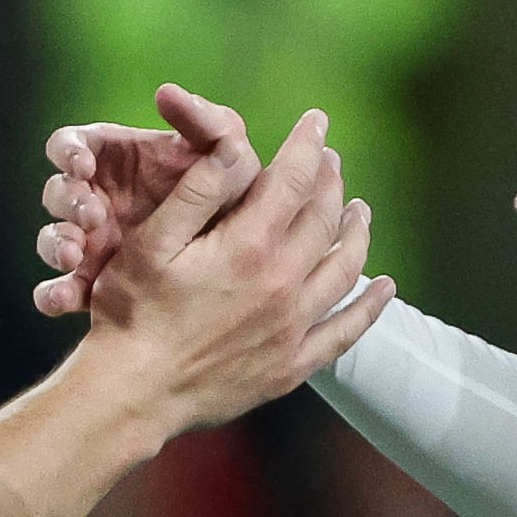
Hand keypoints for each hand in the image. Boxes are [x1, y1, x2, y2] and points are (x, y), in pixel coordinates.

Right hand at [35, 85, 246, 317]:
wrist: (231, 265)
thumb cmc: (223, 196)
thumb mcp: (220, 160)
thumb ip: (204, 122)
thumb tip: (167, 92)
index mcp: (111, 162)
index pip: (70, 147)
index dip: (69, 153)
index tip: (83, 166)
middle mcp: (93, 199)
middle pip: (58, 193)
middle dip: (69, 203)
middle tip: (93, 216)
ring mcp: (90, 243)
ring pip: (53, 240)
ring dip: (57, 245)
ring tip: (74, 256)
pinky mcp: (91, 284)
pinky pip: (57, 290)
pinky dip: (54, 295)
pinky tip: (62, 300)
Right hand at [80, 102, 388, 424]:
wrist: (133, 394)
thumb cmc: (131, 313)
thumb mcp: (151, 242)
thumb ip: (197, 192)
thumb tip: (235, 147)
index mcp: (248, 246)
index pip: (293, 179)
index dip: (308, 145)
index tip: (316, 122)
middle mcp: (282, 284)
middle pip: (324, 220)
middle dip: (331, 182)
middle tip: (331, 161)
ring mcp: (292, 327)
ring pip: (345, 269)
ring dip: (357, 234)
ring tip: (360, 212)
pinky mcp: (291, 365)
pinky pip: (347, 332)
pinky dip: (372, 307)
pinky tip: (385, 288)